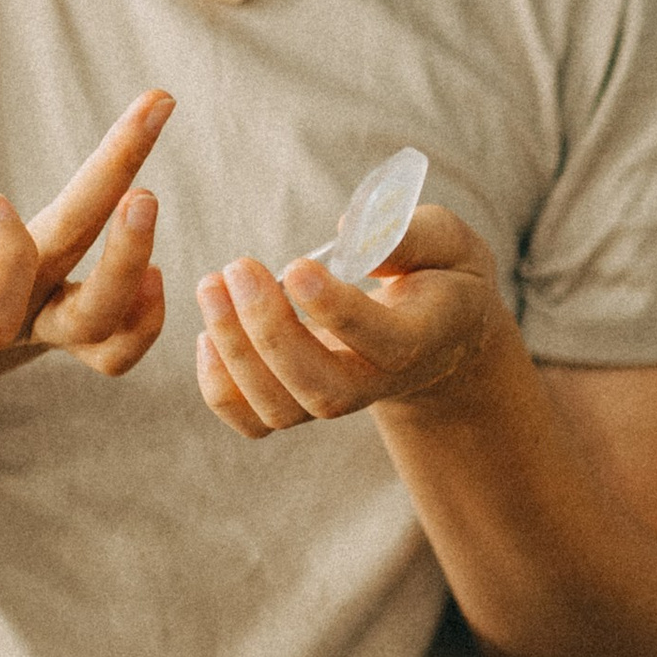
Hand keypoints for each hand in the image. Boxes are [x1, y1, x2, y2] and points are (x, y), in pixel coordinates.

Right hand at [0, 94, 171, 441]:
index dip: (5, 257)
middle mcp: (0, 323)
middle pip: (80, 301)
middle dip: (120, 219)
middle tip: (146, 123)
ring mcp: (33, 332)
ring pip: (104, 324)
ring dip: (138, 259)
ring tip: (147, 195)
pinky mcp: (52, 332)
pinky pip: (114, 345)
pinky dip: (146, 313)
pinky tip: (154, 263)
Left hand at [196, 203, 508, 436]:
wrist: (441, 335)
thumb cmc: (439, 274)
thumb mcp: (448, 243)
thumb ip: (410, 236)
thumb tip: (346, 236)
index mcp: (423, 339)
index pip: (382, 342)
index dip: (335, 311)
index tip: (296, 266)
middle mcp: (379, 383)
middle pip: (322, 387)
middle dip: (269, 331)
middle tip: (237, 268)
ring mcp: (338, 399)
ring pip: (280, 408)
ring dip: (235, 352)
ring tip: (212, 287)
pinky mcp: (301, 404)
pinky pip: (253, 420)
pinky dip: (221, 387)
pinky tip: (208, 335)